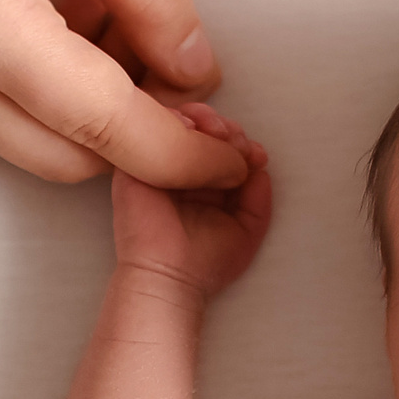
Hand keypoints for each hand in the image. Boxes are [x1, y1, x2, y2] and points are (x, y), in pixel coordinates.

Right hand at [0, 0, 246, 187]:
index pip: (104, 129)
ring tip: (111, 7)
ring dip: (88, 105)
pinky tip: (67, 10)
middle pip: (65, 158)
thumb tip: (192, 72)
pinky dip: (44, 84)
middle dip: (134, 129)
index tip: (230, 160)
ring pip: (28, 140)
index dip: (180, 156)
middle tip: (179, 60)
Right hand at [110, 106, 272, 296]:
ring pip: (182, 123)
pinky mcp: (136, 163)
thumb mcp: (248, 230)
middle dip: (228, 130)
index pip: (225, 149)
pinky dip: (177, 120)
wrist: (170, 277)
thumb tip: (262, 169)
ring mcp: (160, 164)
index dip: (243, 145)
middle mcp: (183, 172)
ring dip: (207, 121)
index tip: (256, 155)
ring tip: (221, 136)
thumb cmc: (205, 263)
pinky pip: (154, 127)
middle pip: (206, 131)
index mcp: (207, 185)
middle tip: (238, 144)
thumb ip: (259, 200)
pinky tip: (197, 132)